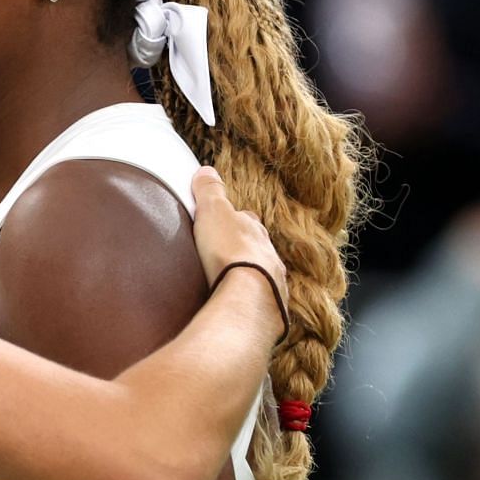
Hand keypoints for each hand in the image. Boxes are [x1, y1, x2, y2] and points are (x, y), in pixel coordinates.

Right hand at [190, 168, 288, 335]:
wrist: (248, 295)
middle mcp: (269, 254)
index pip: (246, 219)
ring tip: (233, 282)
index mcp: (254, 231)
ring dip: (250, 276)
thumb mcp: (213, 211)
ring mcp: (272, 282)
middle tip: (227, 252)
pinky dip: (251, 299)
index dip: (235, 218)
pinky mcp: (269, 309)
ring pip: (262, 274)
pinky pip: (260, 300)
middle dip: (245, 248)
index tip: (225, 220)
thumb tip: (206, 170)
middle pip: (257, 247)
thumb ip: (210, 191)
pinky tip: (239, 304)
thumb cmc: (230, 252)